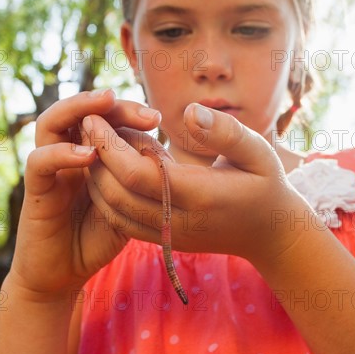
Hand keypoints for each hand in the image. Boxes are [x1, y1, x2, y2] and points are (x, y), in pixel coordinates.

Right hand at [8, 90, 161, 298]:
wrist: (65, 274)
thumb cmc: (98, 237)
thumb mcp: (129, 205)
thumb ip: (138, 180)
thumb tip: (167, 156)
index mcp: (91, 154)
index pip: (104, 118)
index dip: (128, 112)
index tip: (156, 119)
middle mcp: (67, 154)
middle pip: (80, 111)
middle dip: (110, 104)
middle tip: (141, 112)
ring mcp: (50, 170)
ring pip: (51, 122)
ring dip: (78, 108)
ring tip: (105, 103)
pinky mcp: (35, 191)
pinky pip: (40, 162)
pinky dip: (62, 153)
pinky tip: (88, 155)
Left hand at [81, 103, 308, 263]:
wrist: (270, 234)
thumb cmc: (265, 184)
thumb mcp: (258, 151)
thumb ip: (225, 132)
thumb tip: (189, 112)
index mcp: (201, 196)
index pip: (138, 175)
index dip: (109, 147)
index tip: (93, 117)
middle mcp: (179, 222)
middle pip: (117, 194)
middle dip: (94, 158)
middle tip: (84, 124)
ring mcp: (169, 236)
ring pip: (114, 212)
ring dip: (95, 177)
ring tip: (91, 142)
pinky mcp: (164, 241)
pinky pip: (122, 223)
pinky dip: (106, 196)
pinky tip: (106, 169)